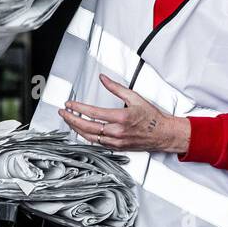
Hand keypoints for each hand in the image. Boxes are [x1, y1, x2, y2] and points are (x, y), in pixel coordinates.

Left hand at [58, 74, 190, 152]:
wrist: (164, 134)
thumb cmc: (152, 117)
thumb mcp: (134, 97)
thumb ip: (116, 88)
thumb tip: (103, 79)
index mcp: (121, 118)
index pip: (93, 113)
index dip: (78, 108)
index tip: (69, 104)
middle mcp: (117, 131)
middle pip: (87, 126)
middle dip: (72, 119)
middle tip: (64, 112)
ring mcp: (116, 142)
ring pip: (89, 137)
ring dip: (76, 128)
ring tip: (69, 120)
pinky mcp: (116, 148)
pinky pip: (96, 143)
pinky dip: (86, 136)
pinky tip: (81, 130)